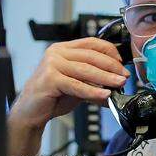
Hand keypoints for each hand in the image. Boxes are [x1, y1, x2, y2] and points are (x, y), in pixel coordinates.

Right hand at [7, 37, 129, 155]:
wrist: (31, 111)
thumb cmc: (52, 96)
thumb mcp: (77, 84)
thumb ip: (93, 80)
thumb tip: (116, 83)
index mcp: (63, 49)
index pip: (91, 43)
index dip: (109, 51)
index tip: (122, 62)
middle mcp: (56, 53)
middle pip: (91, 56)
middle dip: (112, 66)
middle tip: (124, 76)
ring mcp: (52, 64)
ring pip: (86, 69)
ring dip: (106, 77)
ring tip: (119, 84)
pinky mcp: (50, 79)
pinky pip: (76, 85)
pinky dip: (92, 90)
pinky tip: (104, 95)